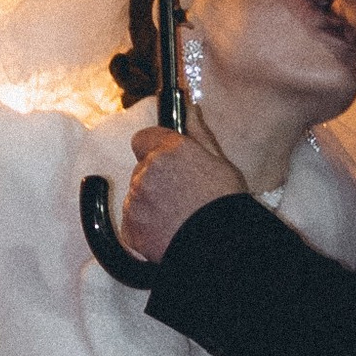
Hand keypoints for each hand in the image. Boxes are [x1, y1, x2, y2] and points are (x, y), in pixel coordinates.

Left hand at [120, 126, 244, 264]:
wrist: (220, 247)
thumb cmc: (225, 204)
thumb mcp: (220, 162)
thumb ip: (197, 133)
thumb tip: (188, 107)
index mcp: (169, 150)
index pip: (143, 137)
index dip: (154, 149)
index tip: (167, 160)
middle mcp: (146, 172)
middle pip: (142, 170)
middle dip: (156, 180)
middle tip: (182, 197)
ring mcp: (135, 201)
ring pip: (137, 197)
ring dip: (150, 204)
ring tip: (179, 219)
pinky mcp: (130, 228)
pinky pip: (133, 223)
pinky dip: (145, 228)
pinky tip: (169, 233)